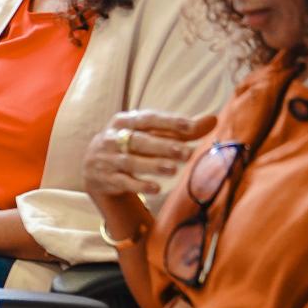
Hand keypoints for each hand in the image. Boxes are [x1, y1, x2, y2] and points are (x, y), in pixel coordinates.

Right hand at [83, 109, 215, 200]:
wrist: (93, 168)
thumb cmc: (129, 147)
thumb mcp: (148, 135)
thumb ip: (179, 130)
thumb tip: (213, 119)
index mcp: (123, 121)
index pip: (148, 119)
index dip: (169, 123)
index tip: (192, 127)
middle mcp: (112, 138)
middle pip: (139, 141)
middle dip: (164, 146)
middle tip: (187, 153)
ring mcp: (107, 159)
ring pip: (130, 161)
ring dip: (152, 165)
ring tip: (173, 169)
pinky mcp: (106, 179)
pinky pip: (123, 182)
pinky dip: (139, 185)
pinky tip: (156, 188)